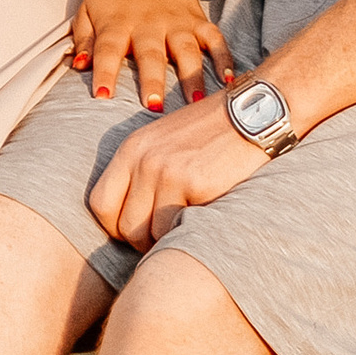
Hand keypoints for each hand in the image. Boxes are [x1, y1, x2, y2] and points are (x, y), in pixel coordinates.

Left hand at [72, 0, 230, 110]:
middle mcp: (148, 23)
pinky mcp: (197, 18)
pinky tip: (227, 78)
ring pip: (186, 49)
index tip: (102, 96)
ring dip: (192, 76)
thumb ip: (83, 40)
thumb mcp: (87, 10)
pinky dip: (223, 57)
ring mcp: (176, 21)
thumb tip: (78, 66)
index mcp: (117, 24)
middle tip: (154, 107)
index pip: (107, 50)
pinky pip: (214, 38)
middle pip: (150, 54)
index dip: (104, 73)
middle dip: (153, 80)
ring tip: (197, 102)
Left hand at [86, 90, 267, 251]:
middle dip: (141, 241)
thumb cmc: (212, 133)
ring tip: (186, 226)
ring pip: (149, 234)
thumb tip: (129, 220)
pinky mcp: (195, 183)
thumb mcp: (165, 143)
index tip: (136, 231)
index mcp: (132, 148)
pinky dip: (189, 232)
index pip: (100, 203)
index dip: (115, 226)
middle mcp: (143, 159)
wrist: (255, 112)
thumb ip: (143, 172)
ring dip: (166, 239)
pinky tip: (204, 216)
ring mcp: (167, 171)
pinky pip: (178, 229)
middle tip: (164, 237)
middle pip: (123, 225)